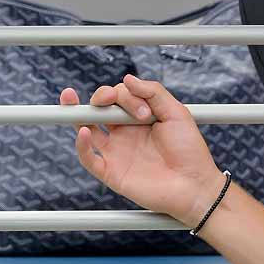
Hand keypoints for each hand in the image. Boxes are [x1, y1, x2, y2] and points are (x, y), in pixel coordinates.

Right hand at [64, 75, 220, 223]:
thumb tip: (127, 78)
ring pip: (87, 129)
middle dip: (102, 96)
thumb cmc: (189, 151)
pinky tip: (83, 132)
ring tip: (69, 97)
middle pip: (101, 108)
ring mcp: (116, 152)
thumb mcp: (176, 113)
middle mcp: (125, 133)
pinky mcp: (111, 172)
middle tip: (114, 102)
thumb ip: (153, 92)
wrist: (194, 185)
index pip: (120, 95)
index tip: (145, 112)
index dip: (126, 96)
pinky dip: (81, 145)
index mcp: (139, 118)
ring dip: (76, 112)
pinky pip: (88, 158)